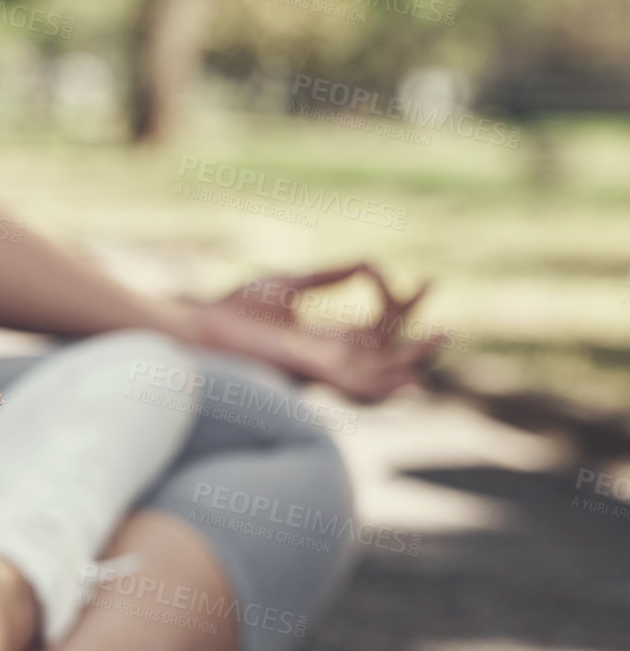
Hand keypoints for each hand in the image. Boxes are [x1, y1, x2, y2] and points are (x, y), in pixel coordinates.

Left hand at [186, 262, 440, 403]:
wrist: (203, 328)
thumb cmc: (235, 310)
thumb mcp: (292, 284)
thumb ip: (329, 276)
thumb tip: (367, 263)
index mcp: (325, 339)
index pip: (379, 328)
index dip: (405, 307)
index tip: (427, 280)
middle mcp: (328, 360)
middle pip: (386, 358)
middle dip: (417, 346)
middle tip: (448, 328)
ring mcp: (321, 370)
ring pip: (378, 379)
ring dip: (410, 366)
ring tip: (440, 344)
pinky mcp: (310, 374)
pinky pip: (356, 388)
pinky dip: (386, 387)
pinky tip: (412, 380)